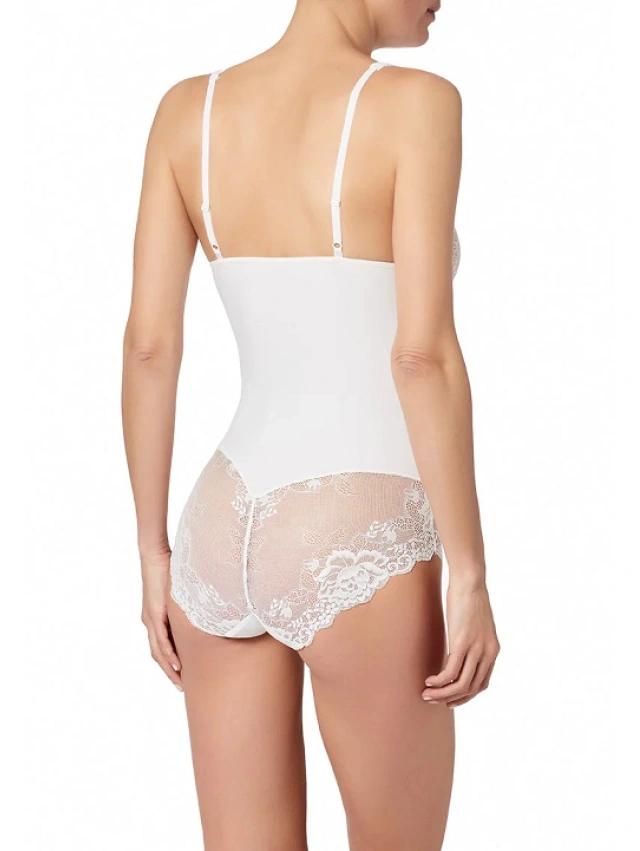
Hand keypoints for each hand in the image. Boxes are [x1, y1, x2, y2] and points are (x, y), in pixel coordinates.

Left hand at [140, 549, 182, 691]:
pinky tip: (176, 664)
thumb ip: (188, 602)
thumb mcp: (181, 591)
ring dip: (169, 668)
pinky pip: (160, 639)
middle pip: (158, 655)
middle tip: (182, 687)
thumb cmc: (168, 569)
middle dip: (170, 673)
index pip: (162, 646)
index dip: (171, 662)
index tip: (182, 675)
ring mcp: (150, 619)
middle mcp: (150, 622)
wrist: (154, 556)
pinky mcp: (153, 614)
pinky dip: (168, 654)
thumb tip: (205, 607)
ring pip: (158, 651)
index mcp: (155, 617)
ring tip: (180, 682)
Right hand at [422, 575, 499, 707]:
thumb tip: (459, 647)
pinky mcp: (462, 643)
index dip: (466, 695)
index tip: (450, 698)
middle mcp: (488, 653)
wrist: (470, 581)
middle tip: (434, 700)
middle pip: (472, 689)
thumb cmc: (470, 597)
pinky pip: (451, 672)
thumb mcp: (475, 624)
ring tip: (427, 695)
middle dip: (452, 698)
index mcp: (493, 650)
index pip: (482, 683)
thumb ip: (472, 639)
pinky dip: (439, 681)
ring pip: (461, 685)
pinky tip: (429, 680)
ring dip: (442, 694)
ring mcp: (476, 649)